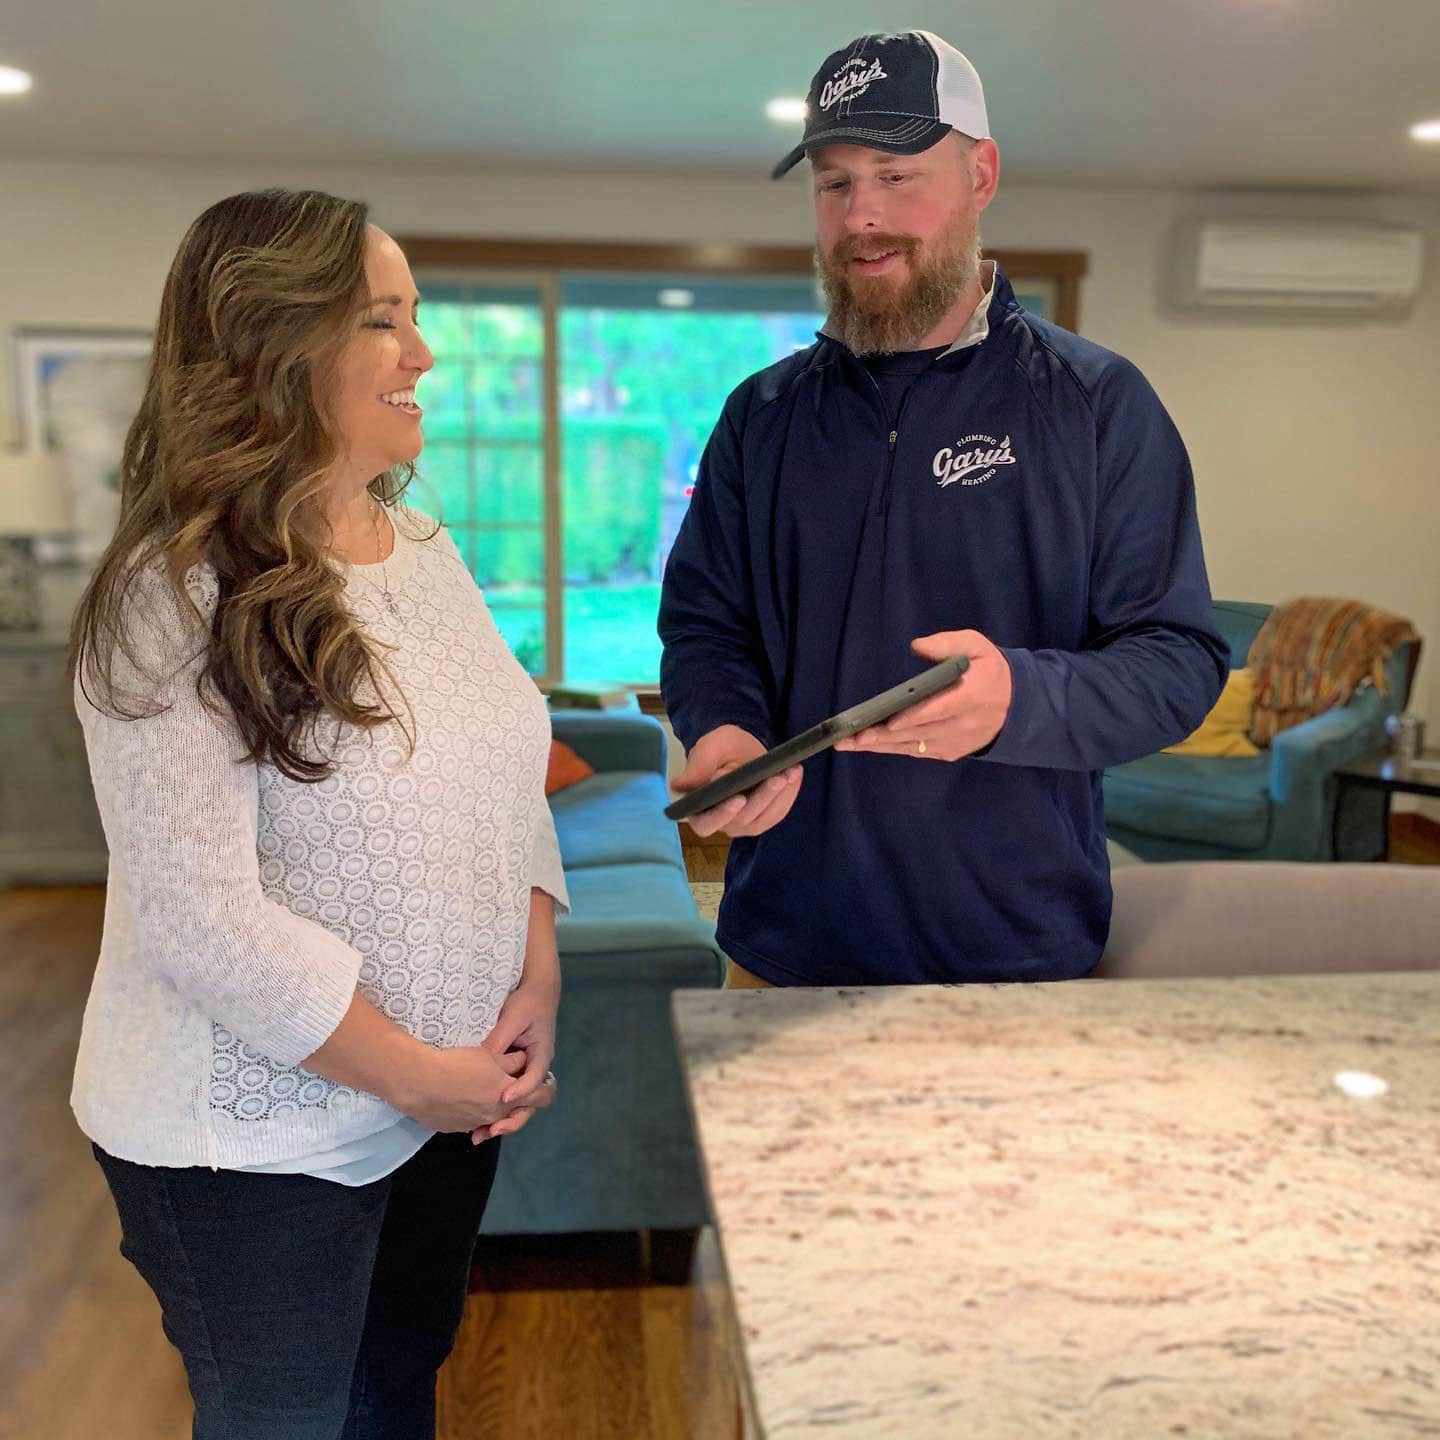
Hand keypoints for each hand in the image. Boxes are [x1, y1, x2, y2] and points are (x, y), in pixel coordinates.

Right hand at [393, 1044, 531, 1133]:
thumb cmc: (459, 1065)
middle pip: (516, 1112)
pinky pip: (470, 1121)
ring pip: (491, 1118)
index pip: (541, 1098)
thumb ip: (512, 1060)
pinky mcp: (454, 1128)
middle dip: (517, 1100)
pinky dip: (472, 1111)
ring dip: (492, 1107)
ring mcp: (473, 1124)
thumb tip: (523, 1062)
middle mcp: (495, 1115)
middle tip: (509, 1084)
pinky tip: (461, 1097)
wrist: (420, 1083)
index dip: (546, 1088)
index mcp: (508, 1097)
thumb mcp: (491, 1055)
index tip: (544, 1081)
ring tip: (482, 1090)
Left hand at [473, 976, 560, 1142]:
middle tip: (492, 1128)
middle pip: (530, 1102)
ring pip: (518, 1104)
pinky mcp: (514, 1074)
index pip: (534, 1079)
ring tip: (479, 1133)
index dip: (520, 1091)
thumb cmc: (528, 1003)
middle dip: (512, 1118)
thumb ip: (499, 1041)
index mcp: (541, 1056)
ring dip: (502, 1120)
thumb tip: (481, 1061)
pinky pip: (507, 1096)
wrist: (537, 992)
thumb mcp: (513, 1018)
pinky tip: (474, 1120)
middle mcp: (535, 1069)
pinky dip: (495, 1111)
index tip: (504, 1099)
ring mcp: (525, 1073)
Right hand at [671, 724, 801, 838]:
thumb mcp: (708, 749)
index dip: (722, 815)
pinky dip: (789, 795)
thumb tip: (678, 785)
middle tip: (777, 777)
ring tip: (791, 772)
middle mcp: (722, 823)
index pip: (707, 823)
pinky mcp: (764, 819)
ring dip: (780, 796)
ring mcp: (745, 824)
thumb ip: (696, 767)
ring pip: (764, 817)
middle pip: (742, 819)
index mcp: (699, 810)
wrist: (739, 748)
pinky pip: (779, 812)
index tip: (738, 799)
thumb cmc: (718, 749)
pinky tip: (795, 775)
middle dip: (762, 798)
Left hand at [835, 631, 1012, 760]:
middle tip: (851, 736)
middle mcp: (964, 724)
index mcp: (973, 695)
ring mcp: (957, 742)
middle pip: (919, 733)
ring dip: (880, 746)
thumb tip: (917, 645)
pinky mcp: (950, 752)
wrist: (1017, 705)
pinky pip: (918, 752)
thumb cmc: (989, 670)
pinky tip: (868, 746)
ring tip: (848, 743)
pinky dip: (893, 749)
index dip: (914, 717)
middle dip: (883, 736)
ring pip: (913, 746)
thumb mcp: (976, 646)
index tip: (888, 721)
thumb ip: (948, 644)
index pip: (940, 709)